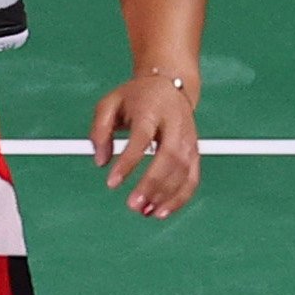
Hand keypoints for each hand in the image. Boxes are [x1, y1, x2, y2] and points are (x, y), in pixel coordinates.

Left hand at [90, 70, 199, 217]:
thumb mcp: (110, 102)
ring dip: (165, 195)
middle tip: (133, 205)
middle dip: (152, 183)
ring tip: (144, 211)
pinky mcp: (195, 150)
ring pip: (183, 169)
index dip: (128, 162)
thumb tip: (100, 161)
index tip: (112, 183)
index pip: (142, 137)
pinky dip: (180, 198)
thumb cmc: (137, 96)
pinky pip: (193, 177)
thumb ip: (99, 130)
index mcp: (151, 109)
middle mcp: (174, 123)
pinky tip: (162, 211)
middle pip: (170, 155)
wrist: (171, 83)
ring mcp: (188, 137)